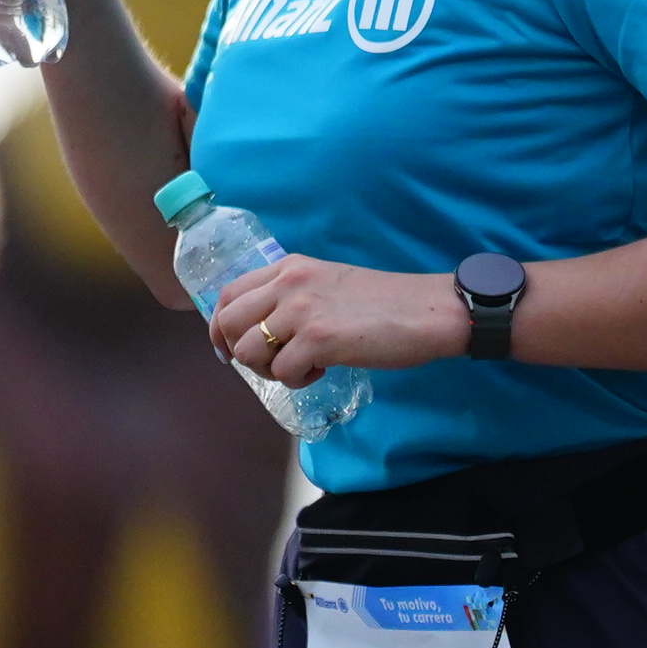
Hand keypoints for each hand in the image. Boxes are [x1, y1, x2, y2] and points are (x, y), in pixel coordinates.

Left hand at [207, 255, 468, 384]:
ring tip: (306, 365)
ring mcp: (301, 309)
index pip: (228, 294)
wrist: (427, 310)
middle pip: (230, 324)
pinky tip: (325, 369)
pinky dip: (299, 380)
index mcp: (289, 267)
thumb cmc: (383, 302)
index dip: (220, 327)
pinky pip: (282, 372)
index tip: (228, 350)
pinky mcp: (318, 338)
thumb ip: (292, 295)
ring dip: (273, 370)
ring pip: (250, 352)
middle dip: (242, 353)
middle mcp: (289, 282)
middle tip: (273, 365)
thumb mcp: (327, 283)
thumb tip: (260, 330)